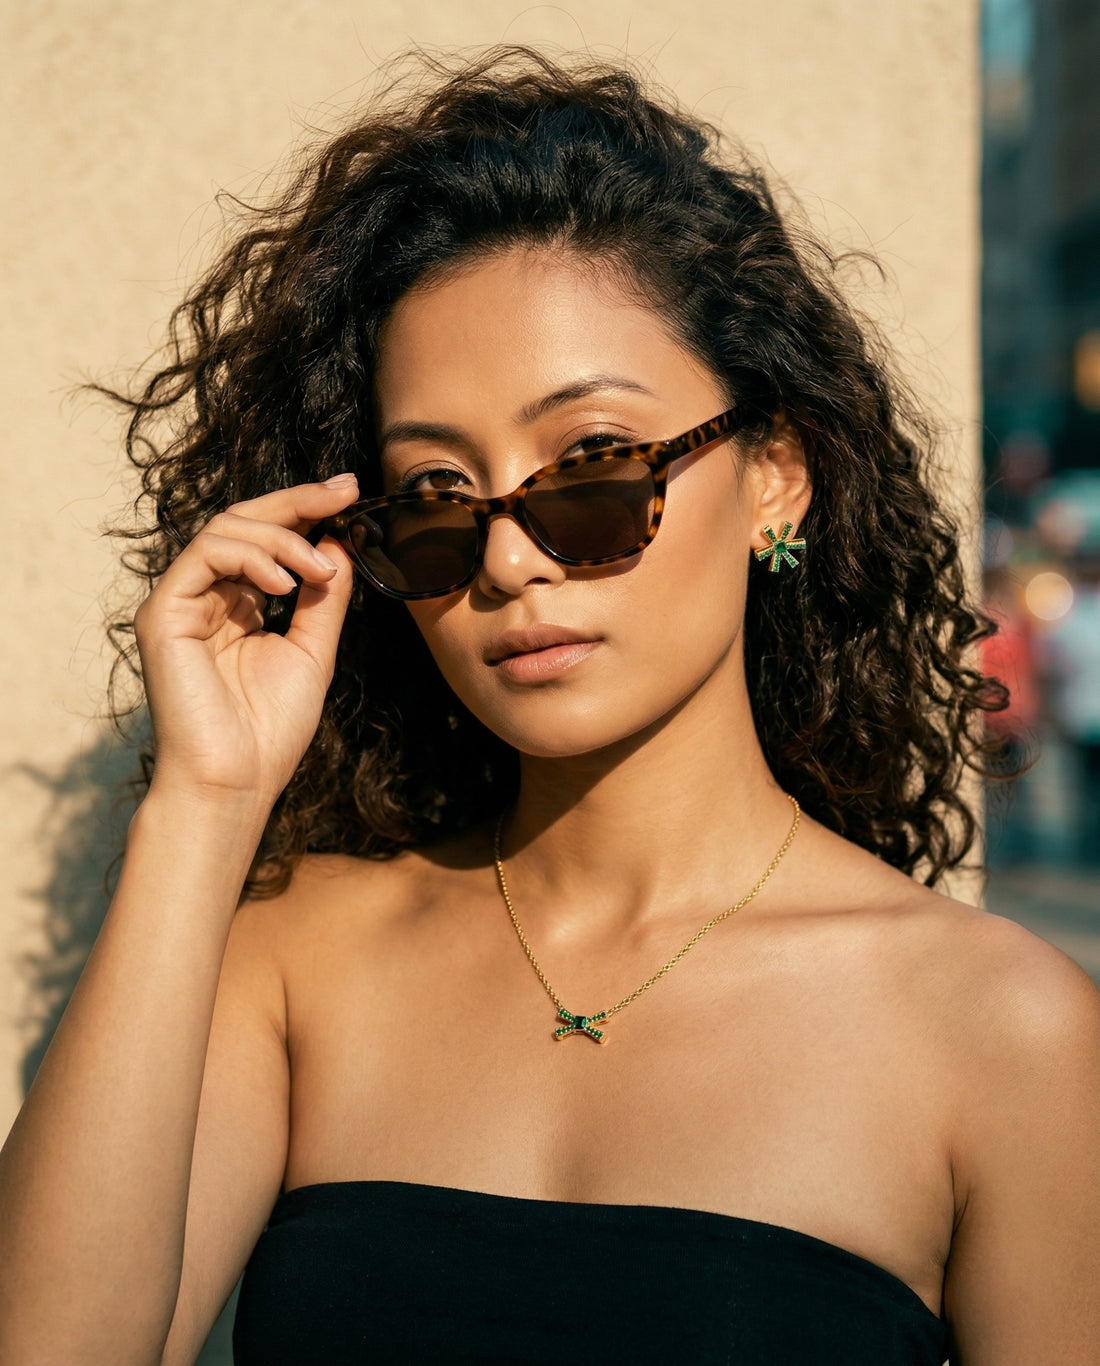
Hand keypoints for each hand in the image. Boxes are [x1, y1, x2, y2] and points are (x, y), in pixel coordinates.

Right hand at [134, 474, 358, 810]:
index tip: (351, 493)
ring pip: (226, 530)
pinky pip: (205, 555)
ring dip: (283, 539)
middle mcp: (204, 596)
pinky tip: (285, 582)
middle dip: (298, 500)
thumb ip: (322, 599)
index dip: (306, 510)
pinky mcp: (163, 614)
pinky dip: (252, 557)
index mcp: (236, 604)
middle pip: (245, 522)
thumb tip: (338, 544)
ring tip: (319, 569)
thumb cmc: (270, 731)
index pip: (267, 539)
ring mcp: (180, 602)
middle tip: (344, 490)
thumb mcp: (312, 652)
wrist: (235, 782)